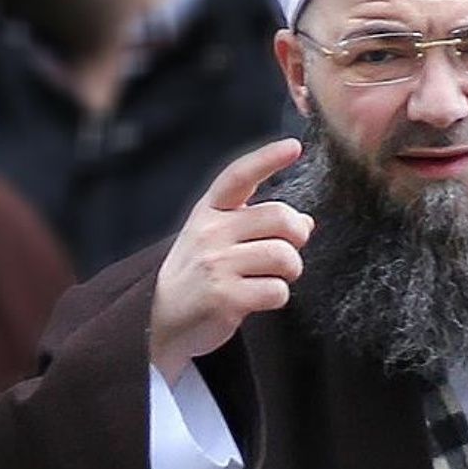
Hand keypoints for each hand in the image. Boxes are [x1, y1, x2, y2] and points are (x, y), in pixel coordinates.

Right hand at [151, 139, 313, 384]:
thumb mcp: (216, 238)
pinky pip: (277, 290)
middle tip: (288, 251)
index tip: (294, 146)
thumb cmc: (199, 274)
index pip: (238, 176)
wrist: (161, 321)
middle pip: (280, 218)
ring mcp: (216, 264)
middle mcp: (211, 233)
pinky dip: (277, 297)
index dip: (267, 159)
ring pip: (285, 256)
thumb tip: (306, 223)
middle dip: (296, 236)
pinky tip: (258, 298)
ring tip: (272, 278)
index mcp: (209, 212)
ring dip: (290, 271)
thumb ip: (256, 225)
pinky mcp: (224, 297)